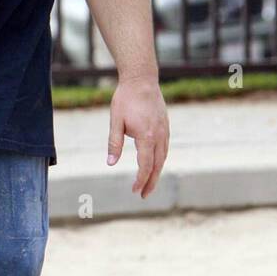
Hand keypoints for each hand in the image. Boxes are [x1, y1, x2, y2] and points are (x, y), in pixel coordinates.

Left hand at [106, 75, 168, 198]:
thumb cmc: (125, 99)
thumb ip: (114, 143)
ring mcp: (165, 130)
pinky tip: (154, 164)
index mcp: (146, 136)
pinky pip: (165, 148)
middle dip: (151, 182)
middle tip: (143, 195)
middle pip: (157, 165)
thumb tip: (110, 163)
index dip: (140, 180)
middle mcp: (159, 136)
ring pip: (163, 157)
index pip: (145, 165)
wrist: (142, 79)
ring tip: (149, 184)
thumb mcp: (115, 121)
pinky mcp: (165, 126)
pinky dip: (160, 160)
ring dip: (156, 172)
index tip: (134, 190)